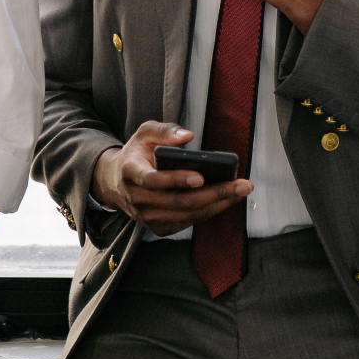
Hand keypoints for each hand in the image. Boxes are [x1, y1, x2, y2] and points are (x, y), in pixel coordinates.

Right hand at [93, 122, 250, 237]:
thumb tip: (188, 137)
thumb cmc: (137, 154)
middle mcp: (138, 199)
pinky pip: (189, 221)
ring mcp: (148, 217)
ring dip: (218, 204)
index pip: (153, 180)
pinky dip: (210, 211)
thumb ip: (164, 130)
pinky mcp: (159, 227)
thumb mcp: (145, 133)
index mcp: (131, 173)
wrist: (117, 183)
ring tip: (241, 191)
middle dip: (214, 193)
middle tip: (242, 184)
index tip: (201, 176)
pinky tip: (227, 200)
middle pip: (180, 201)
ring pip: (188, 215)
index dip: (176, 180)